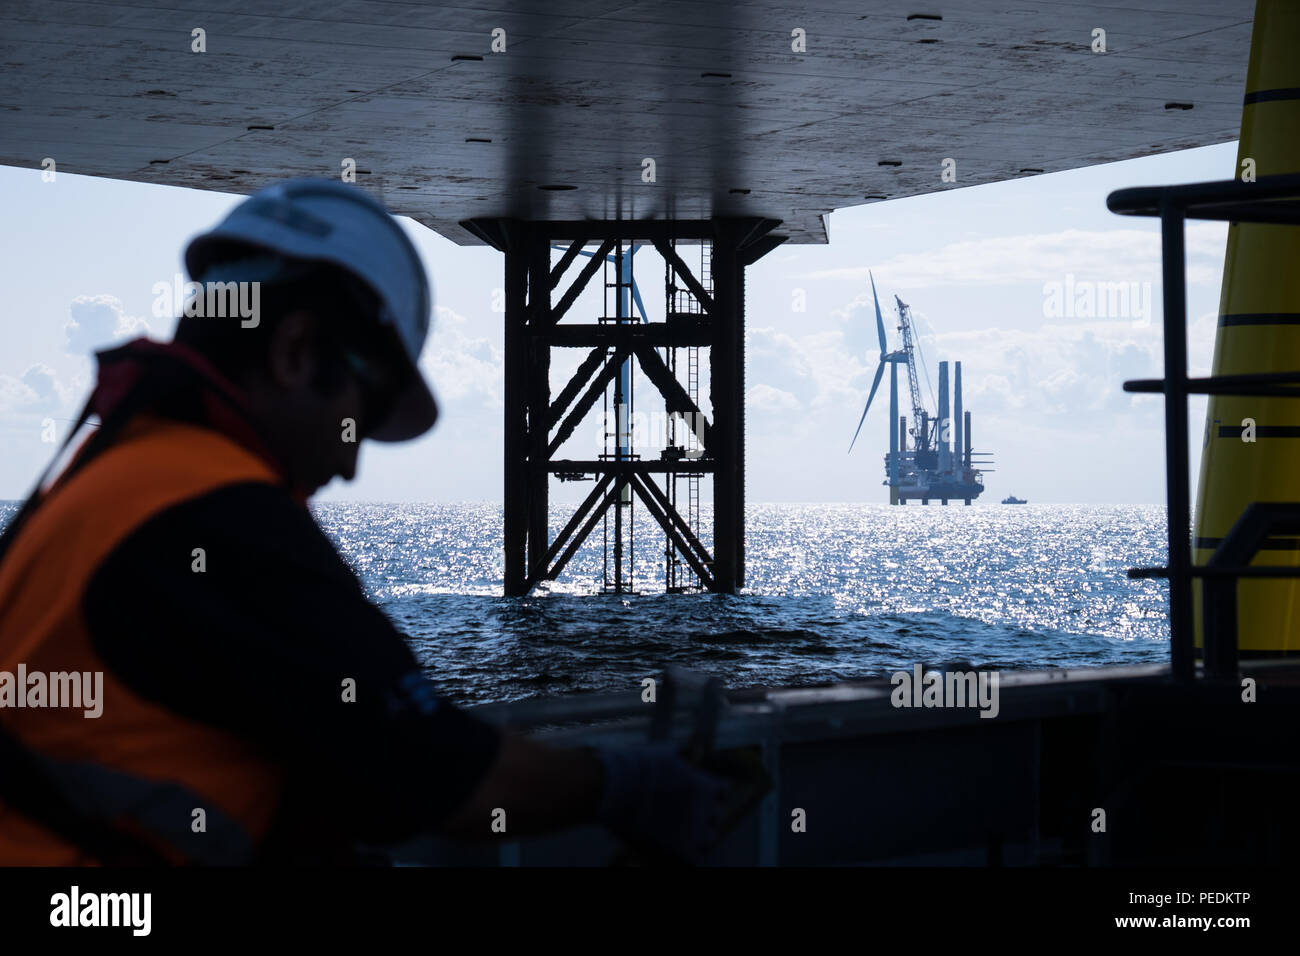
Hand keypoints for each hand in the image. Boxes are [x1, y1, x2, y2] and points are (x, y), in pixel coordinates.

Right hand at [592, 743, 734, 864]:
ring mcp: (696, 831)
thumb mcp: (665, 756)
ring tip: (675, 835)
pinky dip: (685, 858)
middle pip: (716, 816)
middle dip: (702, 815)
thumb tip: (684, 762)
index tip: (697, 794)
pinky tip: (669, 851)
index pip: (723, 791)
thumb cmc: (634, 769)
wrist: (615, 788)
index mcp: (704, 784)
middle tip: (681, 815)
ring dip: (697, 838)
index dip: (710, 793)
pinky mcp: (682, 851)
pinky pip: (695, 861)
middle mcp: (705, 809)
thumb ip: (681, 764)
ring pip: (710, 840)